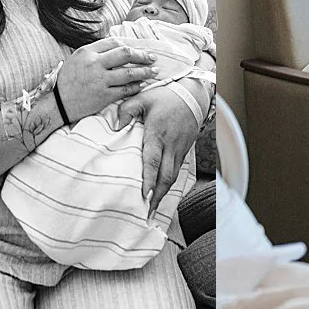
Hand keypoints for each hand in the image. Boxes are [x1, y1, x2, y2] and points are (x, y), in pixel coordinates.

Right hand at [54, 38, 157, 119]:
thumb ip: (94, 53)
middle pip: (125, 54)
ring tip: (154, 71)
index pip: (114, 42)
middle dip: (142, 55)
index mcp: (86, 52)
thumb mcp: (76, 60)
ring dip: (145, 72)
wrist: (57, 104)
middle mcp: (94, 63)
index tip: (138, 49)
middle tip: (152, 58)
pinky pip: (126, 89)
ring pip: (130, 73)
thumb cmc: (67, 81)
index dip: (129, 45)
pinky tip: (142, 85)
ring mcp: (99, 80)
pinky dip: (136, 87)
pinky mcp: (103, 96)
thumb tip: (117, 47)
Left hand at [113, 80, 211, 211]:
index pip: (153, 160)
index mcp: (157, 133)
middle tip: (145, 213)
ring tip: (151, 210)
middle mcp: (170, 145)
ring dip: (162, 194)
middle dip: (156, 196)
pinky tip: (160, 194)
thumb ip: (127, 110)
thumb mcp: (143, 98)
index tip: (144, 195)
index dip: (149, 179)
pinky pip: (176, 171)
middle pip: (165, 176)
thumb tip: (116, 126)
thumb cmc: (166, 97)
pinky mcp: (183, 151)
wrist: (193, 95)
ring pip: (172, 176)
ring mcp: (179, 149)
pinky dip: (168, 185)